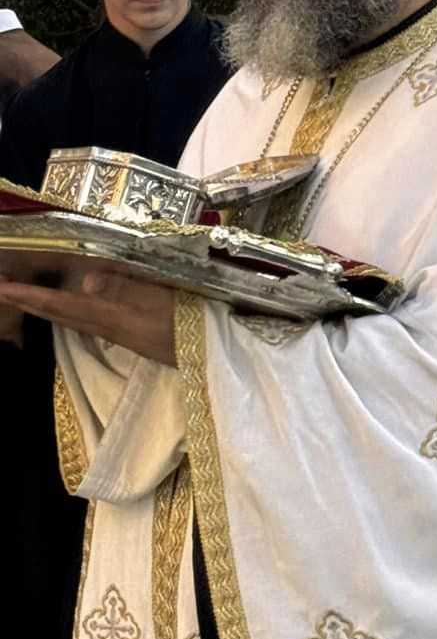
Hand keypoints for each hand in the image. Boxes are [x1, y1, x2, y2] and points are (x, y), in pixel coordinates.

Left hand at [0, 264, 176, 366]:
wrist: (214, 358)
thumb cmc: (193, 322)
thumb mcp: (164, 301)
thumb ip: (127, 288)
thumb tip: (87, 280)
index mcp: (111, 315)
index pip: (62, 305)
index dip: (31, 296)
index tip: (2, 289)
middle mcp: (108, 325)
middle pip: (60, 315)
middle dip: (30, 304)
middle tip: (2, 291)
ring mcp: (120, 332)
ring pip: (71, 320)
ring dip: (46, 310)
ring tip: (26, 299)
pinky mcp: (132, 334)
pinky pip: (87, 323)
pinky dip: (69, 315)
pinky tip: (73, 313)